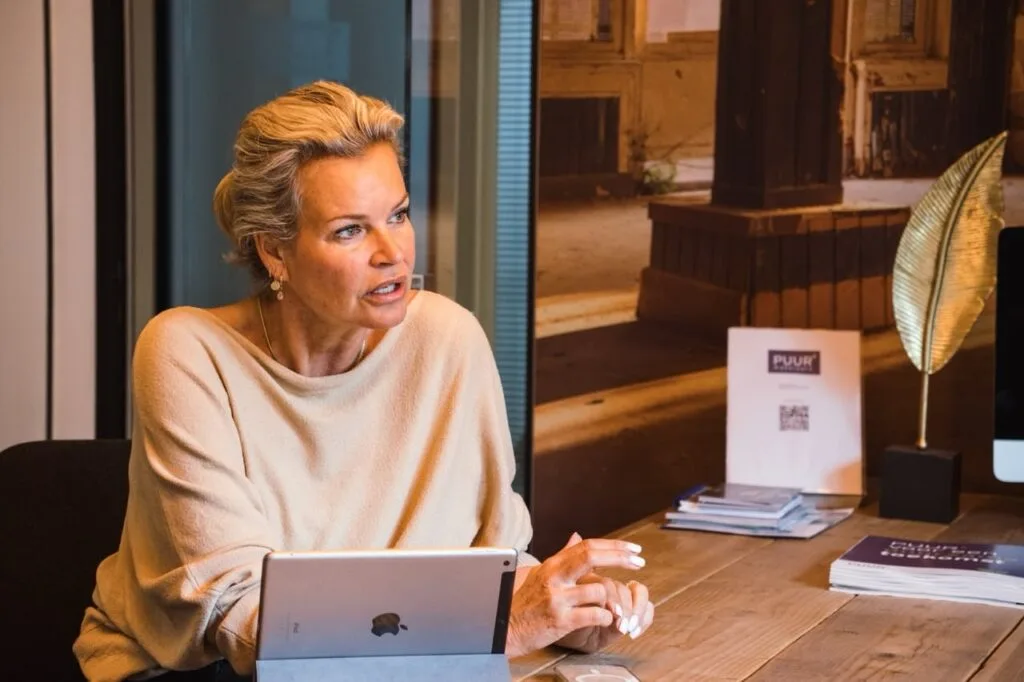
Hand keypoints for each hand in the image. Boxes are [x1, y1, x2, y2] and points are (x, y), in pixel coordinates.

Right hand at [505, 532, 647, 657]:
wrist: (504, 629)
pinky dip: (606, 617)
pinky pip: (595, 614)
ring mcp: (556, 598)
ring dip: (612, 599)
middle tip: (640, 562)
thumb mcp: (540, 574)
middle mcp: (554, 577)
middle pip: (591, 556)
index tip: (634, 550)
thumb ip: (562, 556)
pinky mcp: (560, 620)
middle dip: (620, 557)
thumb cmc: (524, 603)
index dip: (613, 546)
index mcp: (552, 564)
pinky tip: (605, 620)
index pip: (586, 545)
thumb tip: (576, 535)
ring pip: (598, 589)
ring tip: (615, 608)